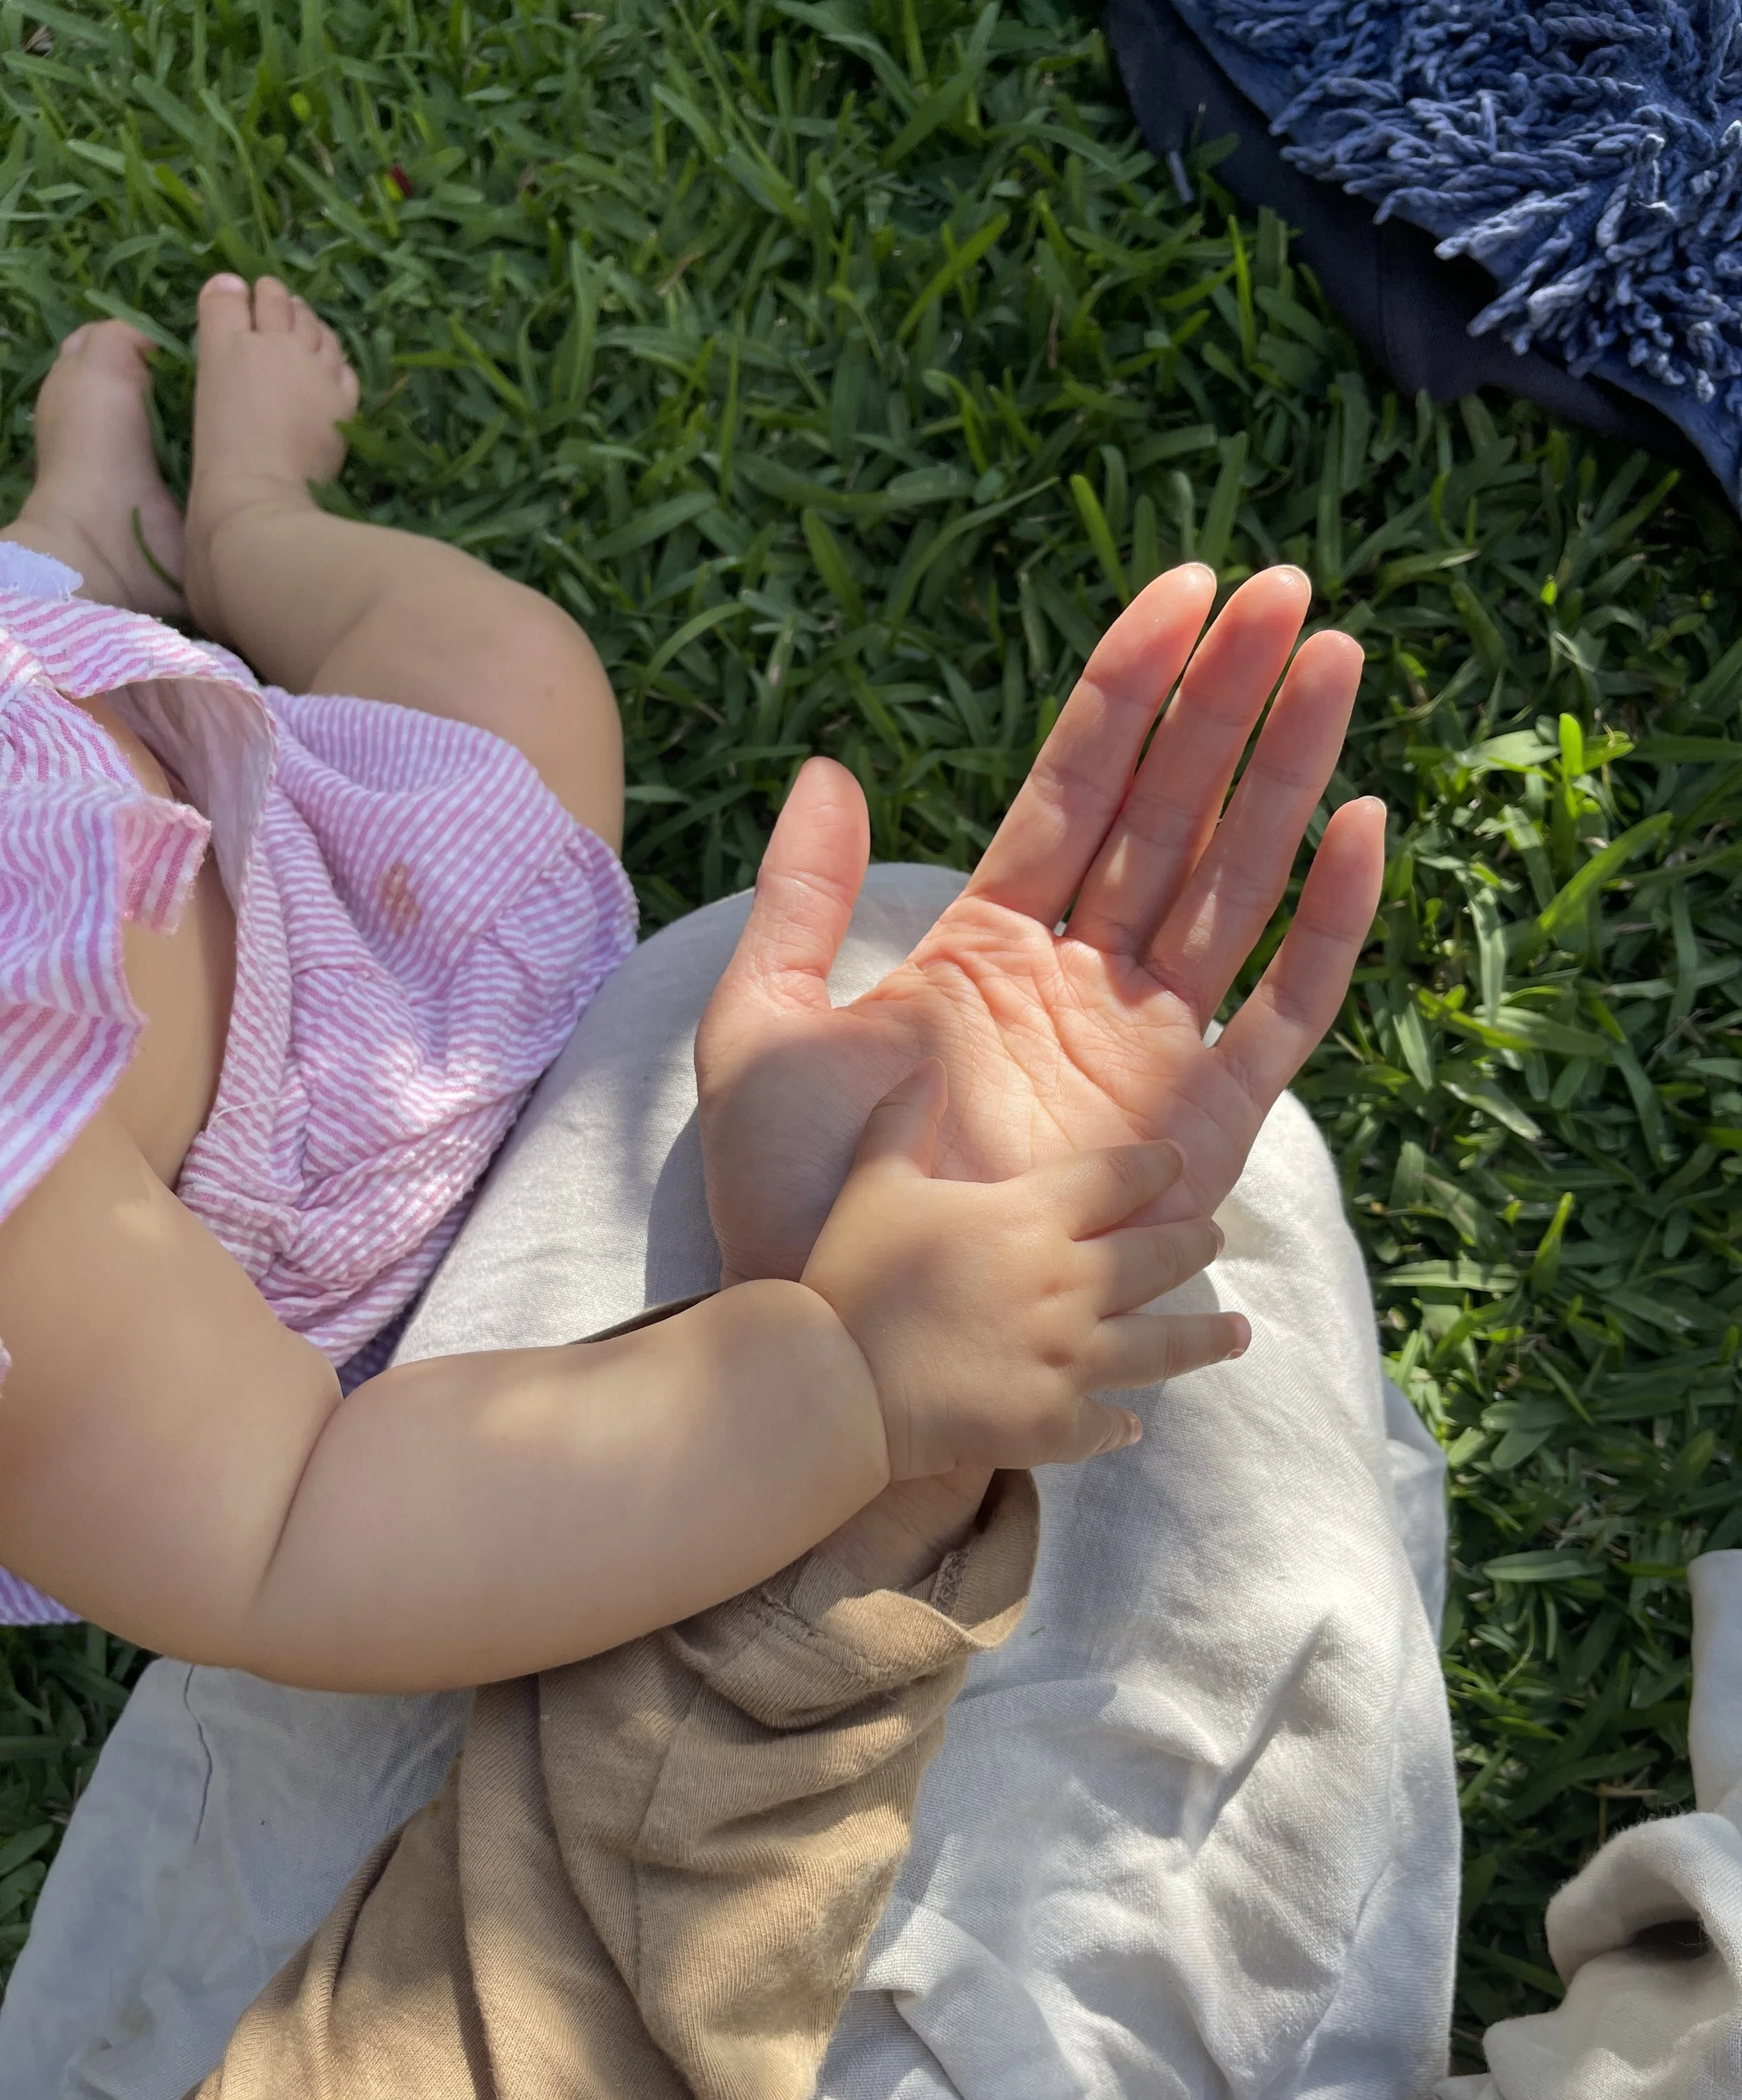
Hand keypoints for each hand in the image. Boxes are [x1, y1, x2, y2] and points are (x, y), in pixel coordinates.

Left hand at [696, 563, 1383, 1284]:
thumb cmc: (797, 1202)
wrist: (844, 1329)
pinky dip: (1324, 923)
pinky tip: (1360, 824)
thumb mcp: (766, 1029)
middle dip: (1226, 700)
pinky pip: (1281, 1008)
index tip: (1180, 591)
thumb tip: (828, 767)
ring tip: (1330, 659)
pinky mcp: (1201, 1121)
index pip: (1075, 788)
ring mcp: (1148, 1045)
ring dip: (1285, 772)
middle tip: (1283, 590)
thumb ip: (801, 902)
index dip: (1129, 690)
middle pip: (1172, 811)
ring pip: (1233, 881)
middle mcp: (1084, 978)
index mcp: (989, 945)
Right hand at [802, 1062, 1240, 1480]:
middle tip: (1215, 1238)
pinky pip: (1105, 1424)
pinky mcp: (1054, 1422)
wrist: (839, 1383)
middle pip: (1158, 1257)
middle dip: (1193, 1244)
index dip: (1154, 1168)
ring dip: (1206, 1338)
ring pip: (1163, 1345)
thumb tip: (927, 1065)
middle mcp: (1069, 1284)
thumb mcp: (875, 1181)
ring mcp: (1069, 1357)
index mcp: (1033, 1218)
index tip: (1178, 1165)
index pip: (1120, 1179)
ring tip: (1240, 1333)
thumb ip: (904, 1119)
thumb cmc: (854, 1275)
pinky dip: (1119, 1425)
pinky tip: (1131, 1426)